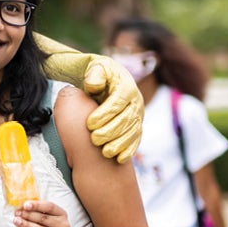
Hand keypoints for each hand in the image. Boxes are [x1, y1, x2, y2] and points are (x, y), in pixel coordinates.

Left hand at [13, 200, 69, 226]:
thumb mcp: (43, 217)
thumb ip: (34, 211)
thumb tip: (20, 207)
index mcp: (62, 214)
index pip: (50, 207)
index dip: (37, 205)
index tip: (25, 205)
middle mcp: (63, 226)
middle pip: (43, 218)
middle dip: (28, 215)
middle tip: (17, 213)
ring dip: (25, 225)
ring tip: (16, 221)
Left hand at [41, 45, 142, 162]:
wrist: (109, 79)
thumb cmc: (99, 73)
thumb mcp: (96, 67)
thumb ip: (94, 74)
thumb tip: (93, 86)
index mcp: (126, 87)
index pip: (117, 103)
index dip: (104, 114)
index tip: (89, 124)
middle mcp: (136, 102)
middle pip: (125, 120)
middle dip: (110, 131)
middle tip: (94, 140)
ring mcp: (138, 115)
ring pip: (132, 132)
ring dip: (120, 143)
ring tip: (105, 152)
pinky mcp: (137, 125)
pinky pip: (136, 139)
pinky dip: (129, 149)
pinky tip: (120, 159)